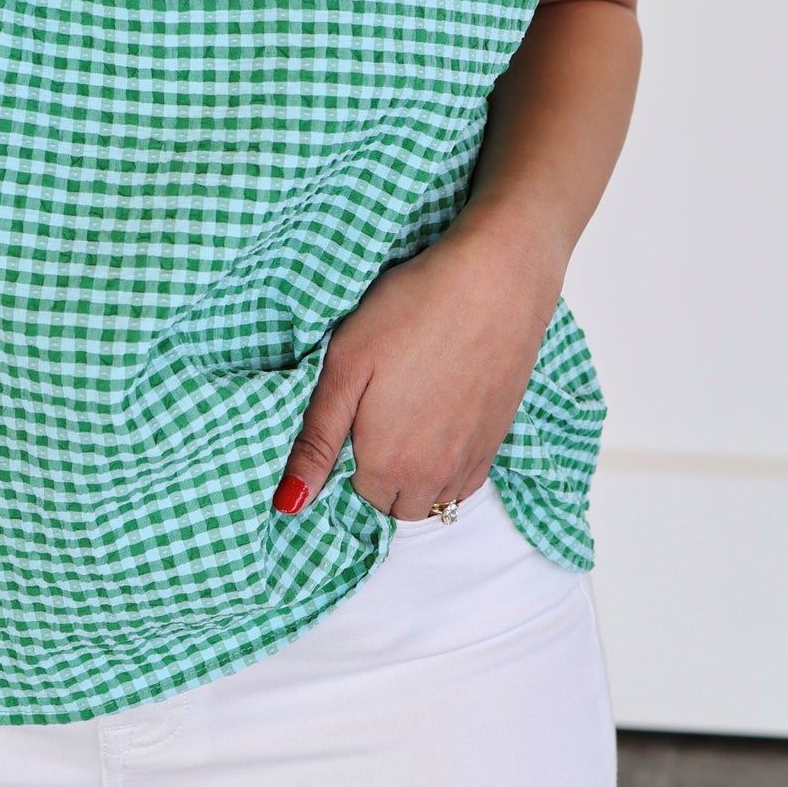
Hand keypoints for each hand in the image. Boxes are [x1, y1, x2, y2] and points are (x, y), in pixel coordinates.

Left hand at [270, 218, 561, 521]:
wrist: (493, 281)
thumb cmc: (410, 312)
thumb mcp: (344, 367)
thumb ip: (316, 440)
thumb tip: (288, 504)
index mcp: (387, 462)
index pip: (357, 496)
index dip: (347, 463)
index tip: (351, 421)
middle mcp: (433, 475)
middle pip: (397, 505)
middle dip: (381, 479)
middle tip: (376, 420)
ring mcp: (471, 460)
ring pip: (436, 499)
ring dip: (416, 478)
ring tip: (407, 421)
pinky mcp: (499, 438)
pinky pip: (468, 482)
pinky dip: (450, 470)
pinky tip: (441, 425)